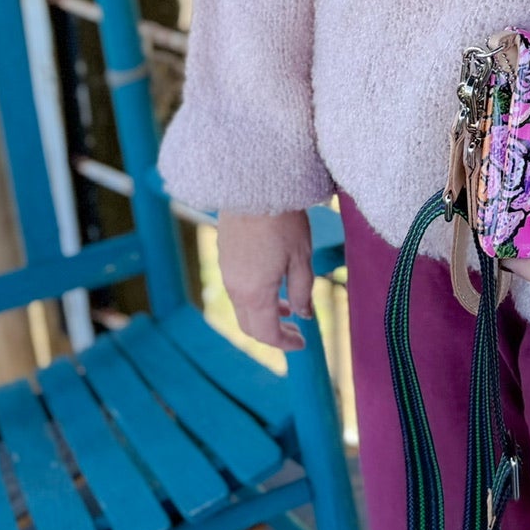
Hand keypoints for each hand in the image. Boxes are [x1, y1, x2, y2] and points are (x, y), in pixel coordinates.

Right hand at [217, 208, 313, 351]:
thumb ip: (303, 290)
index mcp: (254, 293)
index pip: (267, 333)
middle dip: (273, 334)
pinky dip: (255, 297)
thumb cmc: (283, 220)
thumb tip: (304, 315)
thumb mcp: (302, 258)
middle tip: (296, 332)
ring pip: (243, 307)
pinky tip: (273, 284)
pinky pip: (237, 288)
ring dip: (265, 314)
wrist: (254, 185)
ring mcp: (226, 271)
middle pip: (250, 326)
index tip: (303, 344)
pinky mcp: (224, 256)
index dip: (285, 343)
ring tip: (289, 306)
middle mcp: (235, 288)